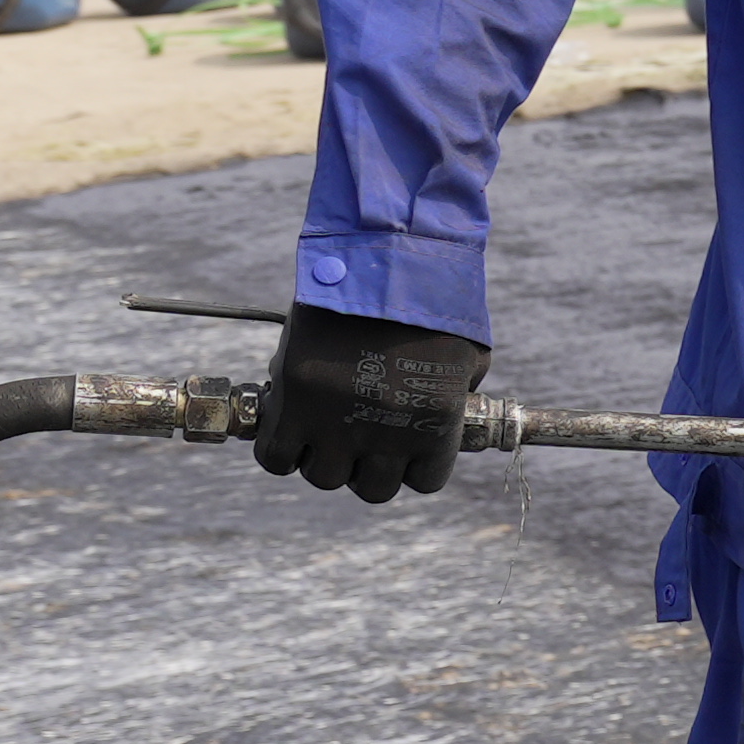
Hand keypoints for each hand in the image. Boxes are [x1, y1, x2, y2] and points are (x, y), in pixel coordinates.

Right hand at [249, 302, 492, 503]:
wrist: (387, 255)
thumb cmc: (435, 298)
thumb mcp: (467, 355)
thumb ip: (456, 394)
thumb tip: (439, 415)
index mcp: (437, 425)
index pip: (423, 481)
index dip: (407, 464)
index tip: (395, 444)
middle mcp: (389, 433)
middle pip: (371, 487)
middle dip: (364, 465)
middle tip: (353, 434)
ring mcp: (339, 421)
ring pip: (323, 476)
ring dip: (321, 457)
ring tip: (319, 426)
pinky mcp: (294, 400)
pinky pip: (276, 456)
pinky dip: (279, 451)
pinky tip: (286, 428)